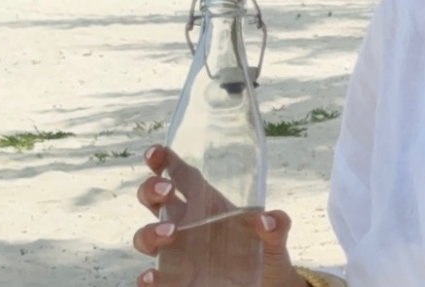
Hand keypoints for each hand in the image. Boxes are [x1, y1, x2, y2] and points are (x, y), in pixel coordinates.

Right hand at [132, 145, 304, 286]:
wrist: (268, 285)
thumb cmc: (264, 251)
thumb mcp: (276, 235)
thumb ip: (277, 225)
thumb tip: (266, 220)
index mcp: (207, 204)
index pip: (181, 176)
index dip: (164, 161)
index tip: (156, 151)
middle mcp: (185, 224)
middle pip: (155, 200)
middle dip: (151, 189)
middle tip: (165, 189)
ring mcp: (177, 252)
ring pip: (146, 236)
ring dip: (150, 231)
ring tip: (169, 231)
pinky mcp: (176, 279)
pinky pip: (153, 278)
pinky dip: (148, 279)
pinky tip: (151, 278)